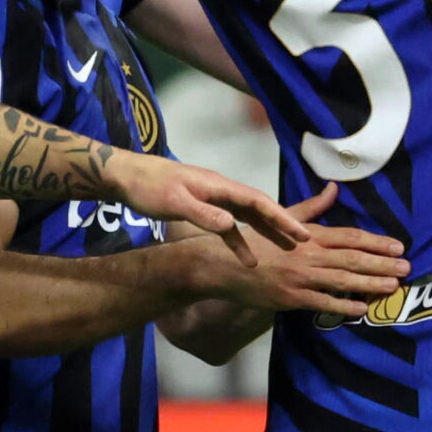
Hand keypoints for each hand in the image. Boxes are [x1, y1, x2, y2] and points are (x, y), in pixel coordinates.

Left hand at [101, 152, 312, 262]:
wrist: (125, 176)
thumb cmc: (148, 187)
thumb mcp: (174, 202)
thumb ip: (203, 215)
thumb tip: (232, 226)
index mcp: (219, 186)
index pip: (258, 202)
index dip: (282, 218)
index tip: (301, 234)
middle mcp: (221, 190)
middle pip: (259, 208)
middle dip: (283, 224)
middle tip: (306, 242)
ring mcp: (212, 197)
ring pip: (248, 216)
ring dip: (267, 232)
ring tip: (287, 249)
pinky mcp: (202, 206)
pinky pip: (230, 224)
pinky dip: (240, 239)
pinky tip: (248, 256)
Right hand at [199, 187, 408, 318]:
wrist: (224, 264)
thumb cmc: (256, 240)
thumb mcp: (281, 217)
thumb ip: (312, 207)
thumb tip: (334, 188)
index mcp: (309, 234)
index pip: (350, 237)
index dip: (376, 242)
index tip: (398, 246)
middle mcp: (309, 255)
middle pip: (353, 259)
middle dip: (382, 264)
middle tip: (407, 268)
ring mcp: (301, 278)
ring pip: (343, 281)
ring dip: (371, 284)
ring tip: (393, 286)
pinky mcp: (291, 298)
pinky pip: (323, 302)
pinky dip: (343, 305)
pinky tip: (362, 307)